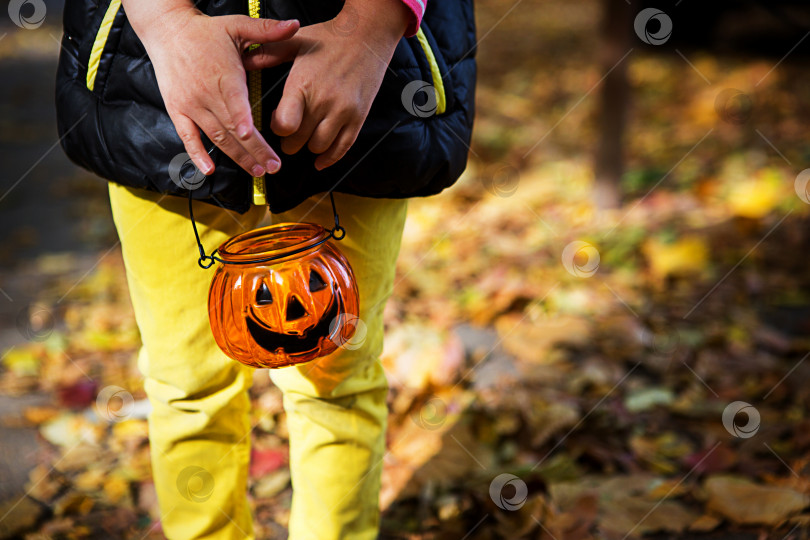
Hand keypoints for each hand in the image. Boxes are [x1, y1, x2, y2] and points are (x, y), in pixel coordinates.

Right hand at [124, 0, 299, 175]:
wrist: (167, 30)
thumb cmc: (205, 31)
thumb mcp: (237, 25)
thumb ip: (267, 30)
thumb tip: (295, 25)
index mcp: (224, 74)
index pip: (234, 102)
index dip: (241, 120)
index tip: (250, 136)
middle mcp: (206, 93)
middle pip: (231, 128)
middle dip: (253, 150)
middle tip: (272, 167)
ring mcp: (191, 104)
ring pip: (216, 137)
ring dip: (236, 157)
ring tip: (256, 172)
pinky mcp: (178, 111)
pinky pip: (187, 137)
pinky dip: (197, 154)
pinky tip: (208, 170)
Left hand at [243, 0, 409, 169]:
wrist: (367, 35)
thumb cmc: (330, 37)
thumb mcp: (294, 42)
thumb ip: (269, 54)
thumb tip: (245, 60)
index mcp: (303, 85)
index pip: (285, 125)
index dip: (277, 129)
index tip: (278, 123)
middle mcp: (323, 101)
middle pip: (299, 141)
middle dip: (290, 141)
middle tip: (289, 134)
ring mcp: (343, 112)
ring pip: (319, 147)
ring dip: (308, 147)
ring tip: (306, 139)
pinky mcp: (358, 117)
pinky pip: (343, 147)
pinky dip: (330, 158)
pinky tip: (321, 160)